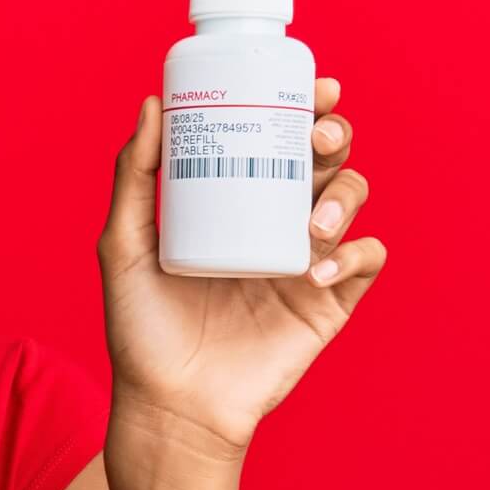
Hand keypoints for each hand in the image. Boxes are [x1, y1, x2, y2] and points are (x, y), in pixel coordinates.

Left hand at [96, 76, 382, 454]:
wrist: (170, 406)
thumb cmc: (141, 331)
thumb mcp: (125, 247)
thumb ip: (134, 178)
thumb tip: (152, 104)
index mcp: (237, 201)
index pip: (279, 138)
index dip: (303, 105)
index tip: (309, 83)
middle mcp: (277, 224)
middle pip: (325, 158)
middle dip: (334, 133)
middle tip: (318, 134)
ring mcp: (307, 262)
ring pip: (352, 200)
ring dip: (343, 193)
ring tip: (310, 220)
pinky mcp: (329, 305)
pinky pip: (364, 262)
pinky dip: (352, 253)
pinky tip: (314, 267)